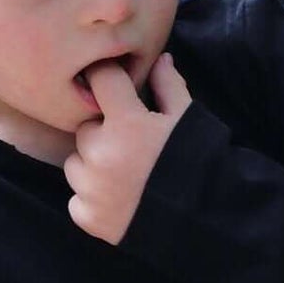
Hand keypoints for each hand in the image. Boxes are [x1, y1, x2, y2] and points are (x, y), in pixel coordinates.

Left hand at [63, 51, 190, 244]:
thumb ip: (169, 86)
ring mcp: (91, 188)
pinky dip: (92, 200)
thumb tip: (158, 59)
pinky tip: (119, 201)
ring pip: (75, 164)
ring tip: (125, 177)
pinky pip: (77, 199)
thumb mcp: (188, 120)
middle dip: (103, 133)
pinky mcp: (87, 217)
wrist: (208, 223)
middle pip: (85, 128)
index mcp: (126, 123)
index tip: (116, 90)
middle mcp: (101, 152)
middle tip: (132, 148)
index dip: (109, 81)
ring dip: (92, 166)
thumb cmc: (199, 165)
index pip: (100, 79)